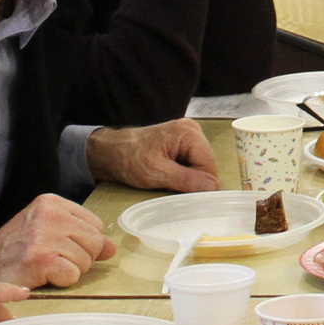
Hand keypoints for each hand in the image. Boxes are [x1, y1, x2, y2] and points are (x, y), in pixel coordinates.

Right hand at [0, 192, 111, 287]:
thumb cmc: (14, 249)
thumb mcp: (46, 230)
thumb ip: (79, 234)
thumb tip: (111, 249)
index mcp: (51, 202)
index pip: (95, 225)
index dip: (83, 242)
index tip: (61, 247)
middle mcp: (49, 215)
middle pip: (95, 242)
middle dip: (80, 258)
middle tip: (53, 260)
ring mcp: (45, 236)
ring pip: (86, 261)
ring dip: (69, 271)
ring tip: (45, 266)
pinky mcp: (42, 259)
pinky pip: (73, 275)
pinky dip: (61, 281)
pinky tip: (42, 275)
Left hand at [89, 118, 218, 192]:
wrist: (110, 152)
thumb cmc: (127, 158)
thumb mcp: (156, 173)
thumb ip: (187, 180)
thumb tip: (213, 187)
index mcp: (188, 133)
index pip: (210, 165)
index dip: (200, 184)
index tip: (185, 194)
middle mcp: (192, 131)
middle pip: (207, 165)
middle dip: (192, 180)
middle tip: (169, 184)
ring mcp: (188, 136)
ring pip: (200, 167)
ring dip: (187, 178)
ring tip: (166, 178)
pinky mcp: (183, 144)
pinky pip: (192, 164)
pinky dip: (182, 174)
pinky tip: (168, 174)